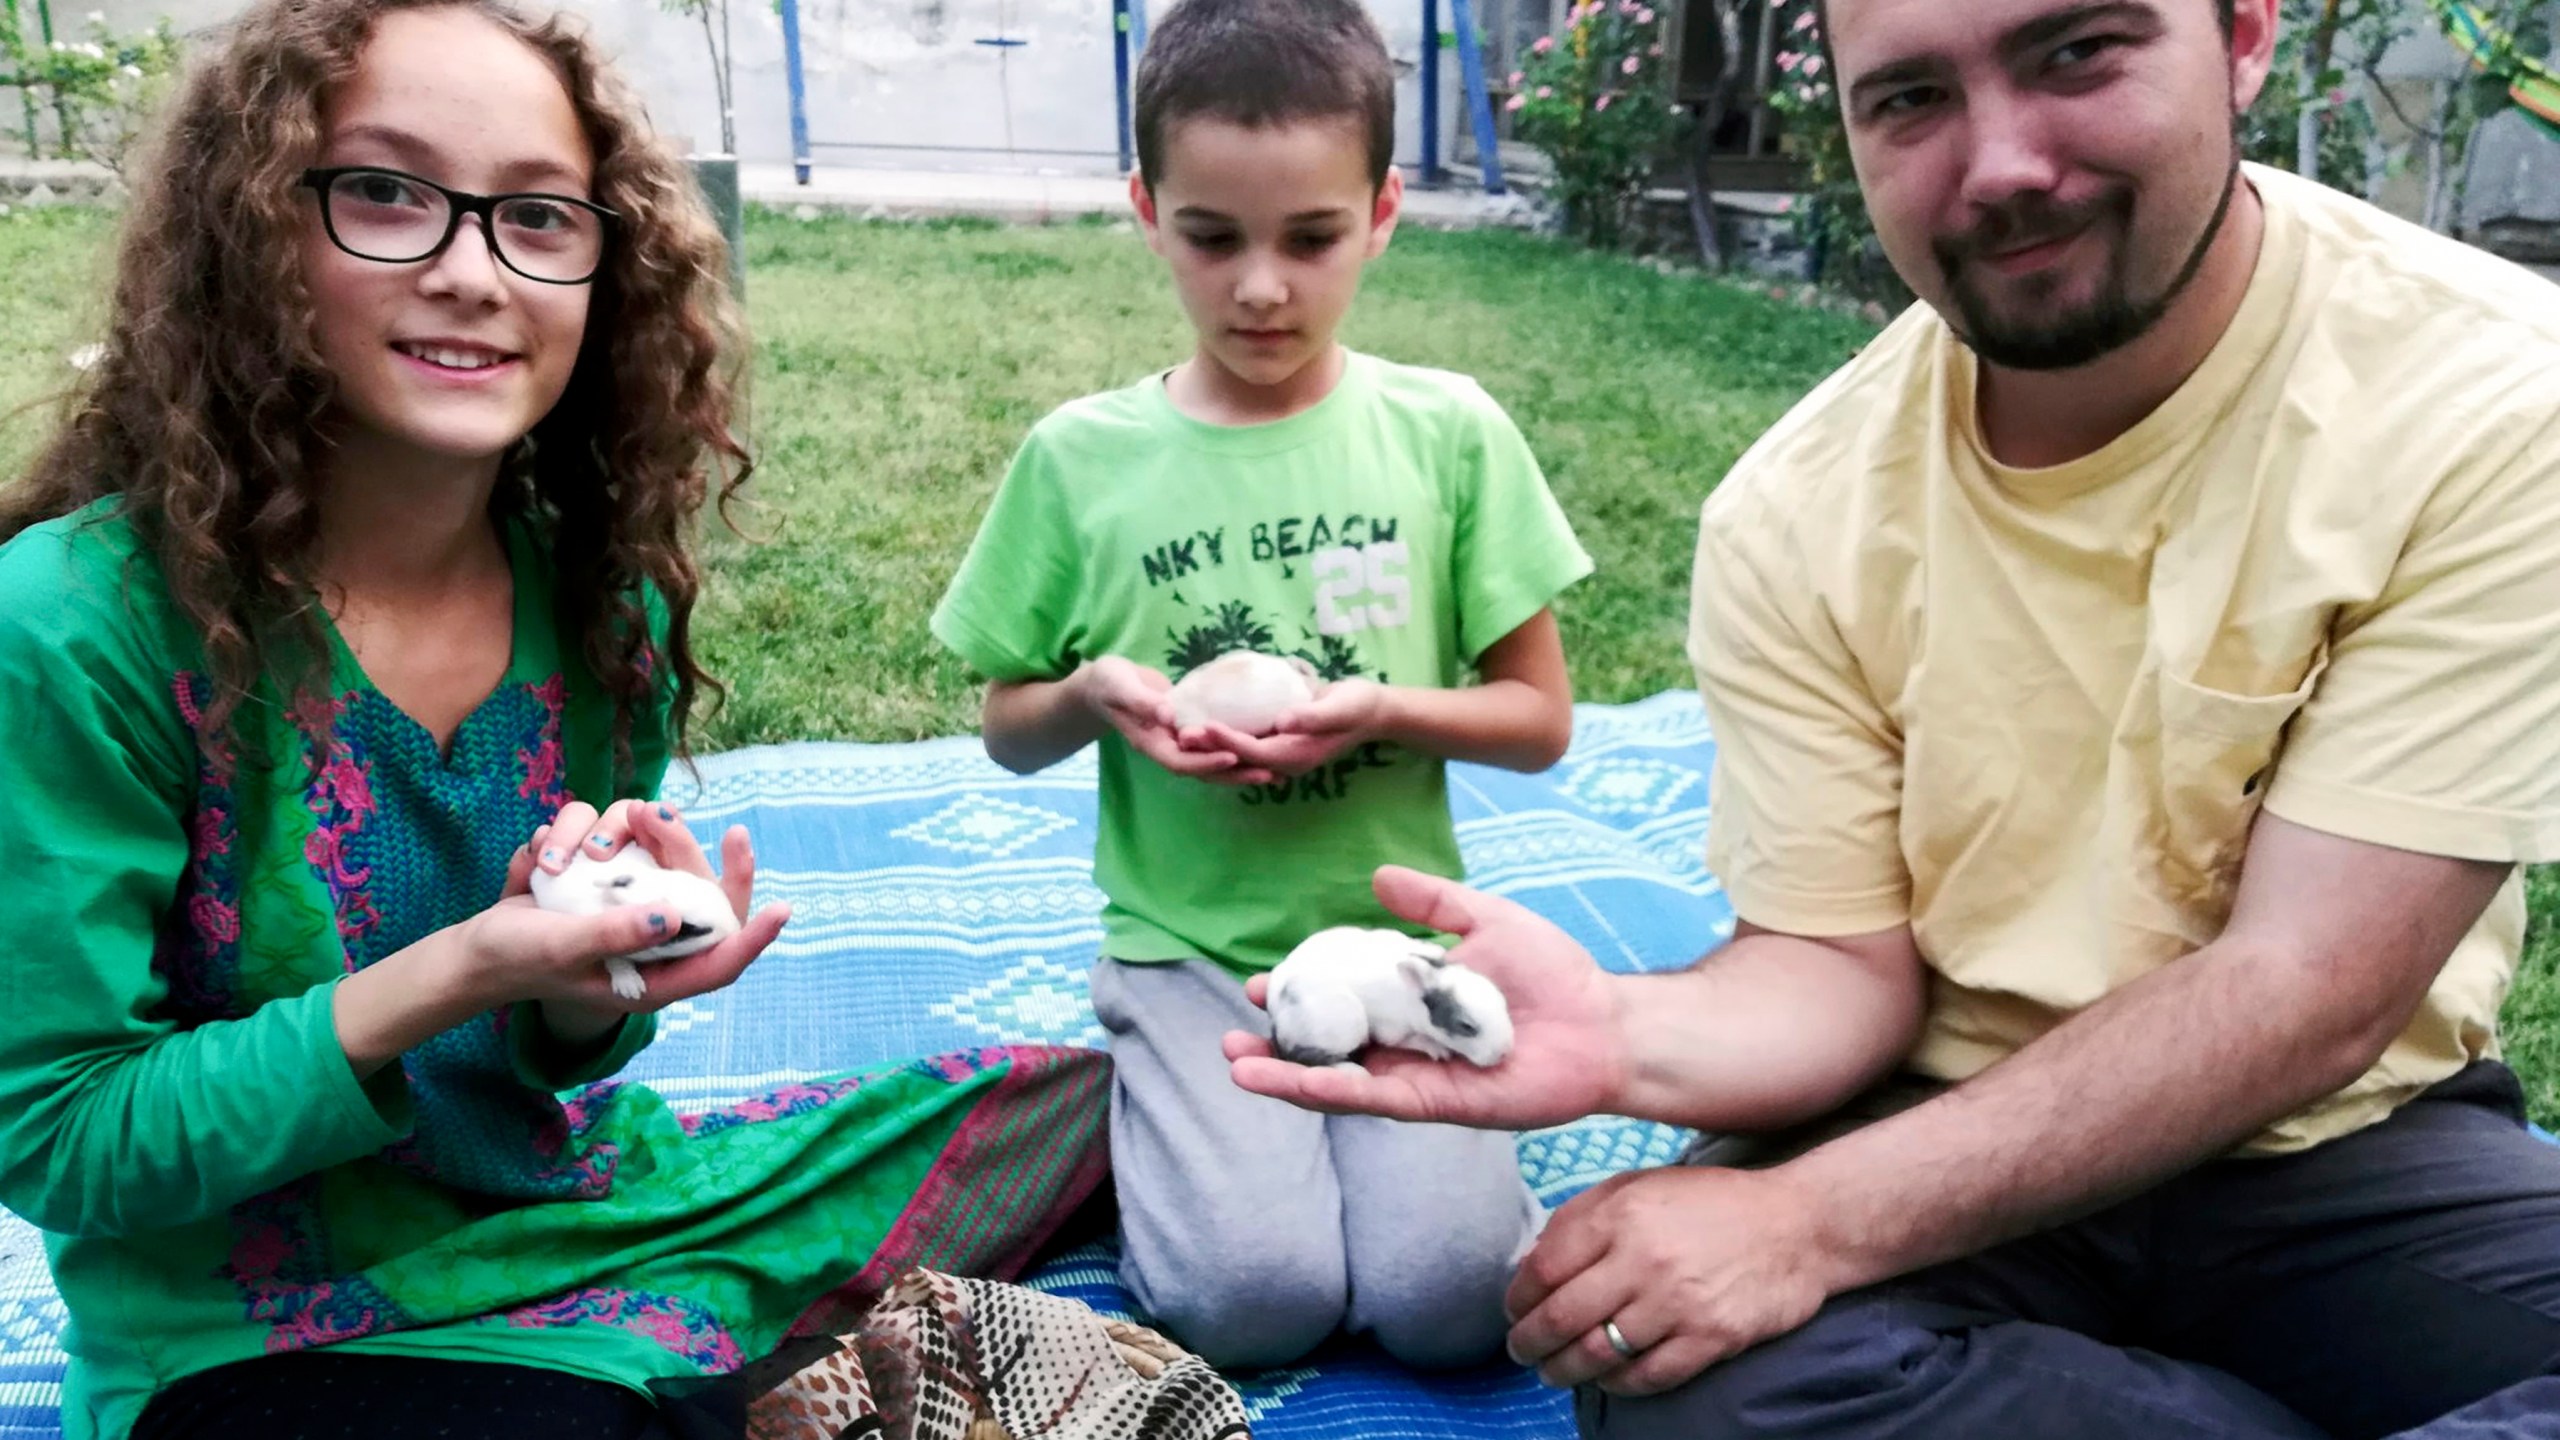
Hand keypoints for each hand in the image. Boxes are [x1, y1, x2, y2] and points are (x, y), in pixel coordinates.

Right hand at [491, 801, 788, 1021]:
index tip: (781, 908)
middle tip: (656, 813)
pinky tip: (541, 861)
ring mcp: (630, 901)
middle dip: (681, 846)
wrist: (475, 947)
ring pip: (655, 851)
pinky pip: (611, 838)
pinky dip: (575, 837)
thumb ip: (615, 935)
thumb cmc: (520, 958)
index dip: (752, 937)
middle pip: (697, 887)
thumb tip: (674, 916)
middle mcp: (652, 937)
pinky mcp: (606, 873)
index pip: (720, 960)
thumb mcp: (563, 949)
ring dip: (615, 836)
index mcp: (653, 976)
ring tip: (570, 854)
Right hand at [1080, 656, 1272, 783]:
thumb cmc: (1108, 683)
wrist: (1103, 684)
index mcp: (1150, 742)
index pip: (1181, 761)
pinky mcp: (1187, 731)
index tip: (1233, 756)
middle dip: (1235, 774)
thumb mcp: (1120, 687)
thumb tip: (1168, 715)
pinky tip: (1260, 748)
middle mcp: (1167, 748)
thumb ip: (1142, 701)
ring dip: (1240, 769)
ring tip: (1274, 772)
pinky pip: (1213, 745)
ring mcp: (1177, 742)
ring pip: (1211, 762)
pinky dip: (1234, 749)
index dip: (1206, 762)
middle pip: (1203, 771)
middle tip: (1269, 774)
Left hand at [1184, 677, 1388, 778]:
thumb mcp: (1340, 707)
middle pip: (1239, 758)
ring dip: (1211, 743)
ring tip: (1182, 728)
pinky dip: (1224, 735)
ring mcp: (1280, 753)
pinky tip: (1204, 718)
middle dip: (1209, 747)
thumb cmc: (1358, 705)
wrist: (1372, 710)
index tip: (1203, 725)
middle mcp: (1284, 760)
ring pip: (1238, 753)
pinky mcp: (1277, 742)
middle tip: (1179, 732)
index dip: (1227, 740)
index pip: (1254, 752)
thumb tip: (1282, 722)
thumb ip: (1312, 716)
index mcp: (1297, 755)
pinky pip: (1245, 743)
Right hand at [1222, 864, 1627, 1128]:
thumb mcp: (1485, 919)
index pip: (1340, 998)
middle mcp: (1406, 1042)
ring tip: (1236, 1064)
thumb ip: (1433, 904)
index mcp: (1411, 1001)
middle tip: (1233, 1034)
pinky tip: (1292, 1081)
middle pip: (1328, 1046)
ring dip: (1286, 1075)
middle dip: (1278, 1042)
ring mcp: (1417, 1075)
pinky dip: (1331, 1090)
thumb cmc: (1553, 973)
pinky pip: (1374, 1100)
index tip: (1261, 984)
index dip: (1300, 993)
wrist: (1604, 1022)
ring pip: (1338, 1079)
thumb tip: (1377, 876)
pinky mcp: (1436, 1104)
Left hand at [1504, 1166, 1838, 1395]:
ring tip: (1553, 1372)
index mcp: (1622, 1214)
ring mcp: (1679, 1303)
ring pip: (1597, 1354)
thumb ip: (1583, 1216)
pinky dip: (1615, 1384)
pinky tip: (1605, 1378)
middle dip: (1529, 1343)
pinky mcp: (1711, 1338)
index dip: (1518, 1298)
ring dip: (1563, 1371)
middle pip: (1561, 1317)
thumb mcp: (1640, 1185)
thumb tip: (1533, 1262)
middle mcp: (1645, 1259)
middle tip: (1521, 1352)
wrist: (1798, 1224)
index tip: (1513, 1311)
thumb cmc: (1711, 1203)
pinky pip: (1646, 1377)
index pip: (1544, 1268)